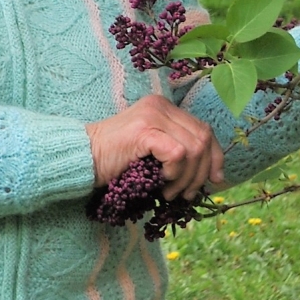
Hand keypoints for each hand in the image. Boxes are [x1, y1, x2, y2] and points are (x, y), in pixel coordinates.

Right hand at [85, 95, 224, 200]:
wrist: (84, 158)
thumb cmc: (117, 161)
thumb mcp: (154, 153)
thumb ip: (179, 153)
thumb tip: (214, 174)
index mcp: (165, 108)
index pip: (204, 129)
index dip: (216, 156)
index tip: (215, 180)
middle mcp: (161, 105)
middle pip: (203, 138)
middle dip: (202, 172)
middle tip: (186, 194)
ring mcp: (153, 115)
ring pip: (194, 147)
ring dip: (187, 177)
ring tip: (170, 192)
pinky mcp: (144, 130)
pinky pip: (177, 153)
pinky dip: (175, 172)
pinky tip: (161, 181)